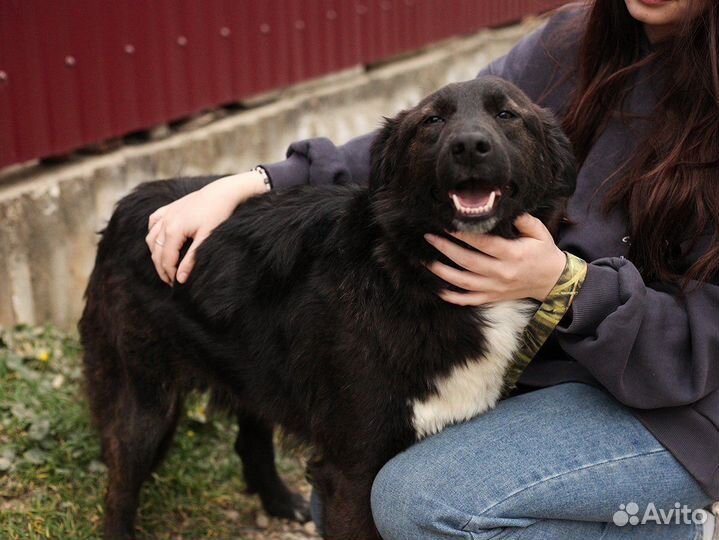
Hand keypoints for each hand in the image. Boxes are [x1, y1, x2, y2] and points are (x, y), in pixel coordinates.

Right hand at [145, 170, 267, 284]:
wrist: (222, 192)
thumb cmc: (218, 214)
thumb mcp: (206, 238)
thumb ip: (191, 259)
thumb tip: (180, 279)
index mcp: (173, 230)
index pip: (166, 258)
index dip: (169, 273)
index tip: (175, 284)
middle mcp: (165, 221)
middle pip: (156, 250)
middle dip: (161, 267)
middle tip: (170, 280)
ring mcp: (166, 213)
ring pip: (151, 237)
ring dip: (155, 252)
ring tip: (164, 265)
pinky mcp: (170, 207)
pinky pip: (153, 222)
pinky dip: (153, 233)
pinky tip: (158, 241)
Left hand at [424, 214, 565, 304]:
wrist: (552, 281)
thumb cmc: (543, 253)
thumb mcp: (539, 232)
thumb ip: (522, 219)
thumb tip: (503, 207)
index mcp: (513, 254)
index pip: (483, 243)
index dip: (464, 234)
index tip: (447, 224)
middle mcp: (501, 272)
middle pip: (468, 261)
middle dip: (445, 249)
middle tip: (429, 237)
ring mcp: (495, 287)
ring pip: (463, 282)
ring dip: (442, 272)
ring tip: (426, 261)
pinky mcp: (492, 297)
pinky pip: (469, 300)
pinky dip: (452, 297)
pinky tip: (437, 289)